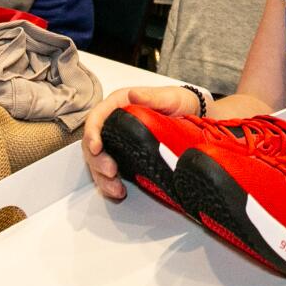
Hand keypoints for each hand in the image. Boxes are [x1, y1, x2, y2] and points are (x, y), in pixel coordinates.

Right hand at [82, 85, 200, 198]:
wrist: (194, 116)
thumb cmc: (179, 102)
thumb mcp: (169, 97)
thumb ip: (151, 96)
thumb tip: (133, 94)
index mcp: (119, 105)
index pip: (96, 118)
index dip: (92, 133)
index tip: (96, 147)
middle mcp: (114, 123)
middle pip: (93, 143)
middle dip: (97, 160)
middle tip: (110, 171)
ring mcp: (118, 141)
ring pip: (98, 160)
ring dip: (102, 177)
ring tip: (115, 188)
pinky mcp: (125, 156)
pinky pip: (110, 171)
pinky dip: (111, 183)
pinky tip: (119, 191)